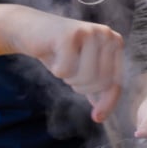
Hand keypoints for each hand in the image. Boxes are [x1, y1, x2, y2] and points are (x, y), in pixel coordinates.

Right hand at [4, 6, 123, 121]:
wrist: (29, 30)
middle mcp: (107, 34)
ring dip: (70, 78)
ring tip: (63, 64)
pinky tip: (53, 55)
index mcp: (115, 42)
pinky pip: (67, 70)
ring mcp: (90, 32)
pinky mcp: (70, 34)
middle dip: (82, 87)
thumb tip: (101, 113)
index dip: (108, 102)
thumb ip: (96, 87)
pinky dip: (57, 70)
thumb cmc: (58, 51)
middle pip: (102, 82)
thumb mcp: (81, 70)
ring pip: (86, 77)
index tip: (96, 117)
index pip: (117, 81)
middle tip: (70, 74)